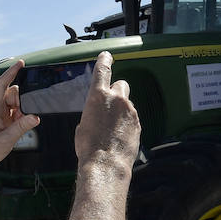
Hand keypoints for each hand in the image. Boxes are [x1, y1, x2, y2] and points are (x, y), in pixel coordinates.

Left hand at [0, 60, 39, 173]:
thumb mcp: (6, 140)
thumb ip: (21, 127)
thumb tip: (35, 117)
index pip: (2, 84)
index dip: (11, 72)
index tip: (21, 62)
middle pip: (12, 93)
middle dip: (21, 100)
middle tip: (22, 116)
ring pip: (15, 102)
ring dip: (21, 110)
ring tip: (19, 125)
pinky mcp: (2, 119)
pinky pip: (15, 111)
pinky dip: (20, 117)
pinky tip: (18, 127)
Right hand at [68, 51, 139, 219]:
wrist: (105, 164)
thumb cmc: (88, 147)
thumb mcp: (83, 126)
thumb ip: (92, 114)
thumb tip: (97, 118)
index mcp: (98, 96)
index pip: (103, 70)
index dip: (105, 61)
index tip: (107, 55)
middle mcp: (117, 99)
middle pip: (121, 85)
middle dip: (116, 92)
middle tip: (110, 104)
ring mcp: (130, 111)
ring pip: (127, 105)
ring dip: (121, 112)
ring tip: (110, 130)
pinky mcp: (137, 124)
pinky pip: (131, 119)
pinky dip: (126, 124)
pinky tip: (118, 137)